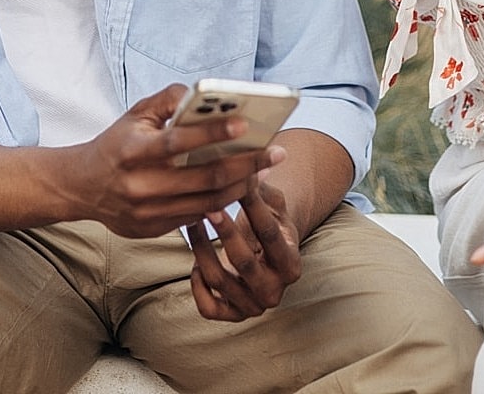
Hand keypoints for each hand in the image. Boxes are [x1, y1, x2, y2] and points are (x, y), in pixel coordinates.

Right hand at [76, 85, 283, 238]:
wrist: (81, 188)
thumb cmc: (116, 144)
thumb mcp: (135, 115)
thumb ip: (168, 100)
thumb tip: (202, 95)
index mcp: (132, 151)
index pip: (178, 141)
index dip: (212, 133)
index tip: (245, 125)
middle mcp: (140, 185)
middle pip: (204, 178)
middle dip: (246, 164)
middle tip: (275, 152)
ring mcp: (147, 212)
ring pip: (208, 202)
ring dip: (242, 185)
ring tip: (265, 169)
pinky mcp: (154, 230)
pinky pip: (198, 218)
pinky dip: (224, 202)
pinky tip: (242, 186)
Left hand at [184, 177, 302, 320]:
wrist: (265, 259)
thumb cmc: (269, 224)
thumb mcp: (274, 206)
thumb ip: (263, 189)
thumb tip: (252, 167)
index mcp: (291, 265)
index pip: (270, 234)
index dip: (253, 207)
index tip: (237, 184)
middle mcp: (275, 291)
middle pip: (244, 261)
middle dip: (224, 231)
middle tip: (209, 205)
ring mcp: (252, 306)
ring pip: (219, 280)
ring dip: (201, 249)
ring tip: (192, 222)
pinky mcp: (231, 315)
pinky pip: (207, 306)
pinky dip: (197, 284)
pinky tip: (195, 262)